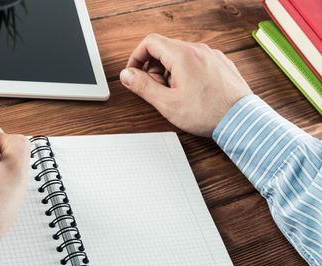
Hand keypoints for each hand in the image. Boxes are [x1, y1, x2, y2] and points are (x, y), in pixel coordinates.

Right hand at [120, 33, 251, 136]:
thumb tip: (127, 75)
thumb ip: (143, 86)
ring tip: (174, 93)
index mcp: (183, 55)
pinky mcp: (220, 63)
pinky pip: (195, 61)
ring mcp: (211, 55)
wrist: (241, 120)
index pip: (150, 42)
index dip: (136, 57)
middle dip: (153, 68)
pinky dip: (185, 72)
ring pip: (180, 55)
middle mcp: (198, 50)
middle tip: (156, 89)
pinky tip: (189, 92)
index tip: (134, 73)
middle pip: (165, 48)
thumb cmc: (208, 113)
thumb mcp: (167, 103)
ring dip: (169, 71)